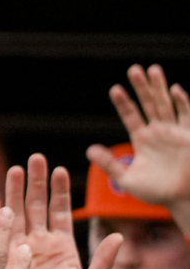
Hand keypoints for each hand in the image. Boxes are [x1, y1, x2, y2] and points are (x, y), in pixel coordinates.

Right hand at [2, 154, 120, 268]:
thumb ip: (103, 262)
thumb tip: (120, 236)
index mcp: (61, 248)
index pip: (60, 212)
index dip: (59, 191)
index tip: (58, 169)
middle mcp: (39, 245)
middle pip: (36, 206)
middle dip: (34, 182)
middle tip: (32, 159)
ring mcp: (18, 251)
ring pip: (14, 215)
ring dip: (12, 193)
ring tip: (11, 171)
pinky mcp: (0, 261)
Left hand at [92, 64, 189, 227]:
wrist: (182, 200)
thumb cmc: (156, 192)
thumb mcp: (127, 179)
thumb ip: (109, 164)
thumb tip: (89, 150)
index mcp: (142, 139)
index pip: (131, 115)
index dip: (124, 103)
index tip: (115, 89)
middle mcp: (158, 131)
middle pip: (148, 104)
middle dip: (142, 87)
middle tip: (134, 69)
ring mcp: (174, 132)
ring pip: (166, 105)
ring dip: (160, 88)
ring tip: (152, 70)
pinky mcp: (189, 136)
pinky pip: (186, 116)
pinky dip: (182, 103)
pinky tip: (175, 90)